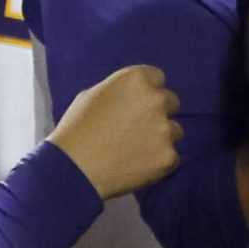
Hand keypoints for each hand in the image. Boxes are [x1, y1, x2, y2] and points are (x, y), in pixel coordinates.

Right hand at [48, 65, 182, 199]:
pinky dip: (158, 163)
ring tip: (133, 151)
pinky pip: (171, 157)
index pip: (157, 78)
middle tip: (136, 130)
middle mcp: (156, 99)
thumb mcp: (92, 96)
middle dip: (158, 113)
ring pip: (175, 131)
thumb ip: (120, 92)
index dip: (146, 92)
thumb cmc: (76, 130)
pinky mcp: (169, 156)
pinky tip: (136, 166)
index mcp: (136, 79)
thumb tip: (133, 96)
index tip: (136, 106)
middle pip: (171, 102)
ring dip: (160, 138)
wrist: (73, 169)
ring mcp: (165, 129)